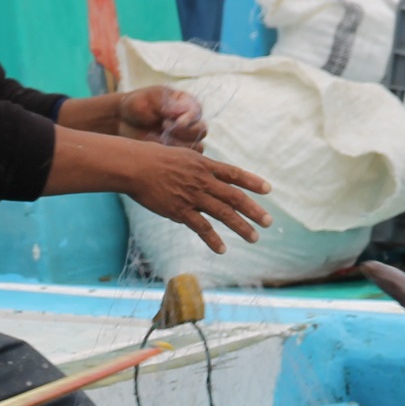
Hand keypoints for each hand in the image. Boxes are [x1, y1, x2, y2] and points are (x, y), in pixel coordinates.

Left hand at [117, 86, 206, 148]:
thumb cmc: (137, 105)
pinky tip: (160, 148)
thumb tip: (183, 111)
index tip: (177, 122)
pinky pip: (187, 160)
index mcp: (187, 103)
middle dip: (184, 131)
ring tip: (161, 138)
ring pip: (197, 147)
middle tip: (164, 127)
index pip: (198, 111)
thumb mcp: (149, 99)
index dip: (190, 118)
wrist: (123, 122)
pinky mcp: (179, 154)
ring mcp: (186, 139)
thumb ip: (166, 104)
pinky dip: (174, 156)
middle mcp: (191, 122)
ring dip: (179, 145)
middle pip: (201, 130)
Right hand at [124, 145, 271, 253]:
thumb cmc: (153, 159)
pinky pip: (202, 227)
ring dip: (241, 227)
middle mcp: (203, 180)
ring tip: (254, 238)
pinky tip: (222, 249)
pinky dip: (213, 240)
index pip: (234, 174)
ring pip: (224, 213)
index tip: (268, 189)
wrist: (135, 166)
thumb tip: (205, 174)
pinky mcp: (180, 211)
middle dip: (254, 210)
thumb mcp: (181, 156)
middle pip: (235, 197)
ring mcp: (193, 196)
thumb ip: (197, 167)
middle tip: (268, 222)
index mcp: (204, 165)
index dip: (252, 182)